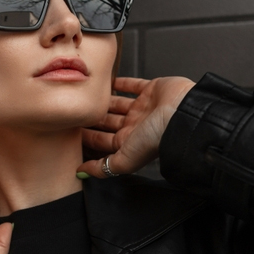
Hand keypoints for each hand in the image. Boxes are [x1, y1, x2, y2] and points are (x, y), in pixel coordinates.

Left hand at [78, 76, 194, 177]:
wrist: (182, 114)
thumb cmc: (157, 138)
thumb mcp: (124, 160)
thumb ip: (103, 168)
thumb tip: (81, 173)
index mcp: (129, 143)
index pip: (103, 141)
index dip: (87, 136)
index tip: (71, 130)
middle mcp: (136, 126)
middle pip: (108, 122)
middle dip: (93, 118)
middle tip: (75, 110)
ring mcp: (144, 108)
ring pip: (118, 104)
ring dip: (104, 101)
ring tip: (87, 95)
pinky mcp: (153, 90)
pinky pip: (133, 85)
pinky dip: (121, 82)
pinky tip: (108, 80)